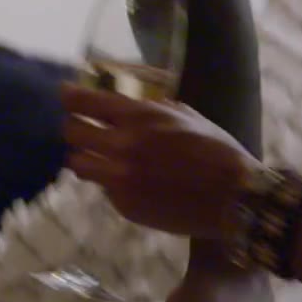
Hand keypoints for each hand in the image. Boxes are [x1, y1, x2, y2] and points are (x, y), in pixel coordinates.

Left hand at [59, 84, 260, 241]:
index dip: (70, 97)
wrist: (236, 197)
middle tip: (81, 129)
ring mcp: (120, 179)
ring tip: (97, 158)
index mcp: (138, 117)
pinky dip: (110, 183)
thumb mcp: (184, 115)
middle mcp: (122, 146)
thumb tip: (123, 105)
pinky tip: (130, 182)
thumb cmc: (216, 150)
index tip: (65, 95)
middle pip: (71, 132)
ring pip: (78, 164)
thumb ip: (148, 110)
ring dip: (85, 158)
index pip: (84, 102)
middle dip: (74, 128)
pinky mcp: (125, 206)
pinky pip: (103, 190)